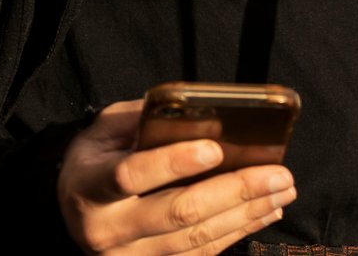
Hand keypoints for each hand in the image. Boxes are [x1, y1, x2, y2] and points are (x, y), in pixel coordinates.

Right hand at [58, 99, 295, 254]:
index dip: (173, 162)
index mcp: (91, 187)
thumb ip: (144, 120)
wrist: (74, 211)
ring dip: (247, 214)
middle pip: (178, 213)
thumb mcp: (106, 130)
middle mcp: (108, 231)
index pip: (132, 176)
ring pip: (197, 239)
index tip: (215, 148)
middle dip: (235, 191)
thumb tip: (201, 116)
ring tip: (282, 191)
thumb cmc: (98, 160)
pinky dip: (237, 232)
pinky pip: (202, 255)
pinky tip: (265, 212)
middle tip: (278, 174)